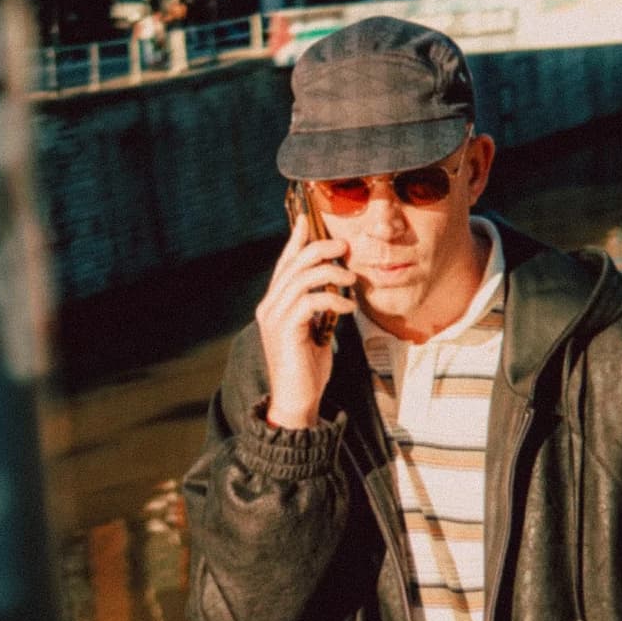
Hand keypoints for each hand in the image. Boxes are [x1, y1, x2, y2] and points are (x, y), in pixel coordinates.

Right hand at [255, 217, 356, 428]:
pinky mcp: (285, 330)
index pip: (284, 263)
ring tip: (352, 280)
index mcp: (274, 303)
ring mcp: (274, 317)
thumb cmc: (308, 367)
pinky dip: (333, 298)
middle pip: (294, 264)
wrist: (297, 401)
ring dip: (331, 273)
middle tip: (345, 247)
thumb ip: (316, 307)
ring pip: (302, 278)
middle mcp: (269, 306)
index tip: (308, 220)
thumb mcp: (314, 329)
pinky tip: (349, 306)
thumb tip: (334, 285)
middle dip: (320, 248)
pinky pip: (310, 301)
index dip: (295, 240)